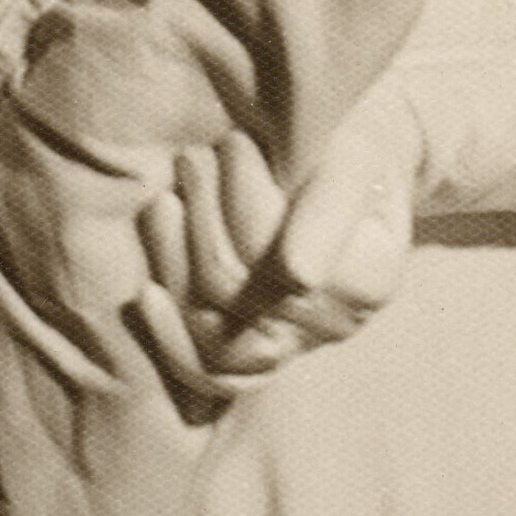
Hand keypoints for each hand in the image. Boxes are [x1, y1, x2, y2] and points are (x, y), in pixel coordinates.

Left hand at [127, 91, 422, 414]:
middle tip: (189, 159)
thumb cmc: (344, 149)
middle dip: (204, 219)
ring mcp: (293, 345)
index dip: (244, 200)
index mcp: (369, 282)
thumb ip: (327, 209)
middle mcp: (335, 325)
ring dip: (176, 265)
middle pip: (240, 293)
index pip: (282, 256)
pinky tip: (146, 294)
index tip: (231, 141)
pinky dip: (172, 338)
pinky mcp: (254, 355)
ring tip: (165, 200)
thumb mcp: (347, 158)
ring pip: (216, 334)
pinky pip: (208, 374)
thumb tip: (297, 277)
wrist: (336, 164)